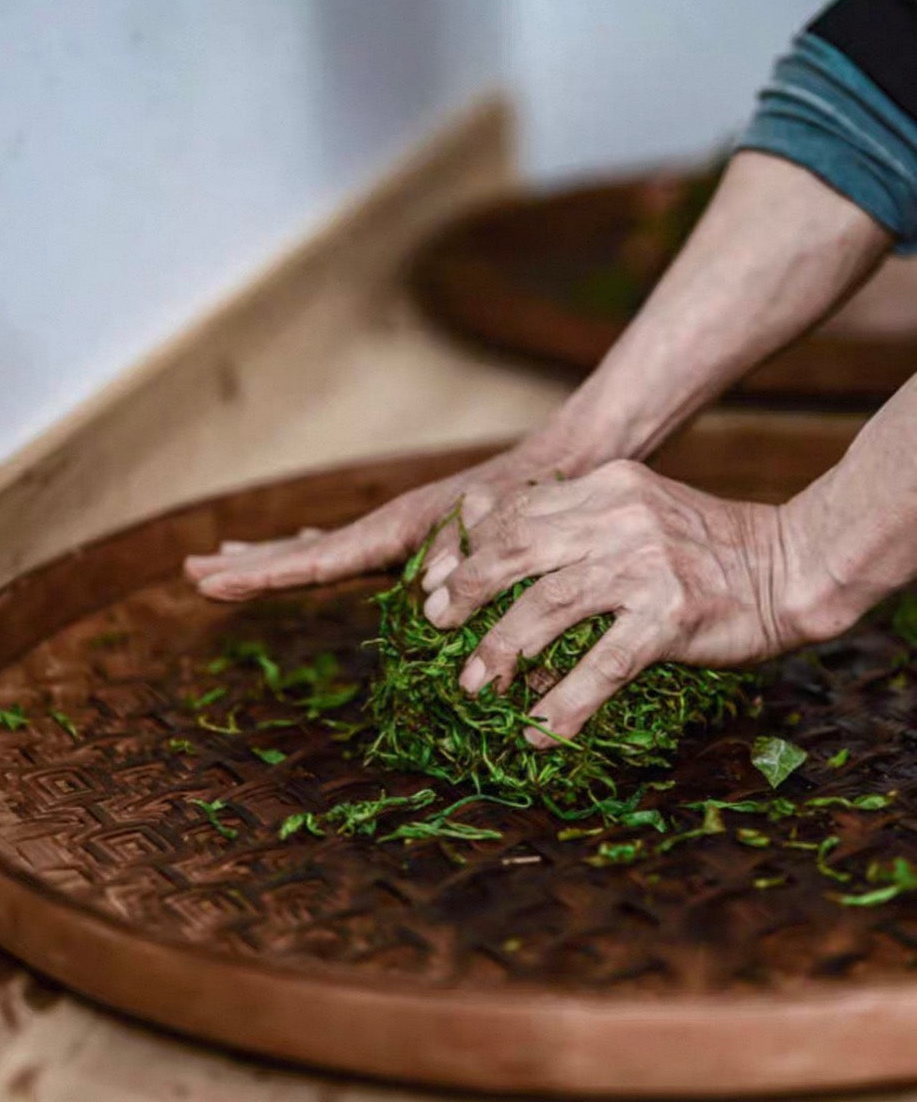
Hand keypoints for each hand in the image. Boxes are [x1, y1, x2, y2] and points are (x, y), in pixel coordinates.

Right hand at [184, 438, 588, 600]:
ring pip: (315, 547)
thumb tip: (428, 599)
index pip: (313, 559)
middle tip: (192, 573)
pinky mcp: (412, 533)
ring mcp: (394, 529)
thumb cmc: (540, 496)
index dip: (261, 574)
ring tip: (219, 560)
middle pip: (299, 551)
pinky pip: (345, 549)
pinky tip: (297, 553)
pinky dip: (310, 553)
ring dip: (268, 555)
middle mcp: (386, 528)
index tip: (209, 579)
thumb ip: (464, 562)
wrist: (571, 461)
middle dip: (248, 564)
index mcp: (397, 529)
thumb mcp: (503, 531)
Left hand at [422, 459, 848, 746]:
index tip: (433, 588)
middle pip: (519, 551)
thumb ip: (559, 512)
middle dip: (468, 592)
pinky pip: (604, 664)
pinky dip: (567, 703)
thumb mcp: (628, 506)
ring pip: (549, 607)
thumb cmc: (697, 545)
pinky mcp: (672, 615)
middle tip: (437, 626)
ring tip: (474, 688)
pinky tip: (541, 733)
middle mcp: (619, 517)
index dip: (468, 551)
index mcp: (604, 487)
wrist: (788, 566)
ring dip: (503, 651)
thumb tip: (474, 515)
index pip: (518, 514)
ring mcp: (646, 564)